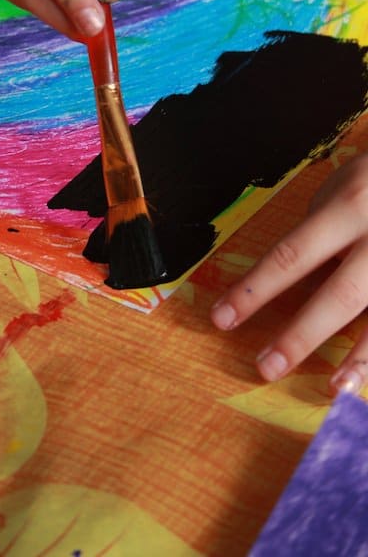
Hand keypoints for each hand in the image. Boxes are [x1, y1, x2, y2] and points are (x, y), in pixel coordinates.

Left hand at [211, 154, 367, 393]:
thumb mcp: (343, 187)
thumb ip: (321, 231)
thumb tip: (293, 278)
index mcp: (348, 207)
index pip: (292, 255)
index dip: (255, 290)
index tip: (222, 318)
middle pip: (340, 295)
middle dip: (301, 335)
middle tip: (266, 368)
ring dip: (361, 358)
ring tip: (335, 389)